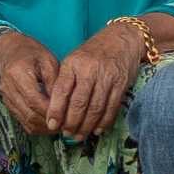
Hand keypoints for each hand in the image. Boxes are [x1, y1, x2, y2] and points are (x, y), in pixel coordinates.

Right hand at [0, 31, 60, 136]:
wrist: (9, 51)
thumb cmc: (31, 53)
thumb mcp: (48, 60)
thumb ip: (55, 82)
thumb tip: (64, 105)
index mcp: (17, 73)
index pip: (34, 100)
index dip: (51, 111)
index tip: (68, 115)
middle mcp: (8, 88)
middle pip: (30, 114)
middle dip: (50, 122)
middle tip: (68, 124)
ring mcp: (6, 98)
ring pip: (26, 121)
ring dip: (44, 127)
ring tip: (61, 125)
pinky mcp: (8, 105)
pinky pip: (23, 121)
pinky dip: (38, 125)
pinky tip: (50, 122)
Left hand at [44, 24, 142, 139]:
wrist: (122, 38)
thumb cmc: (93, 52)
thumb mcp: (74, 60)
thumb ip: (65, 81)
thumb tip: (55, 109)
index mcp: (73, 64)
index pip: (61, 91)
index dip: (56, 111)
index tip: (51, 125)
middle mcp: (90, 70)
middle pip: (79, 103)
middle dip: (71, 123)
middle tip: (66, 134)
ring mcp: (107, 77)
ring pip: (95, 108)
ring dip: (86, 126)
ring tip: (79, 135)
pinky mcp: (121, 84)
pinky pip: (111, 108)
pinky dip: (104, 122)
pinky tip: (96, 130)